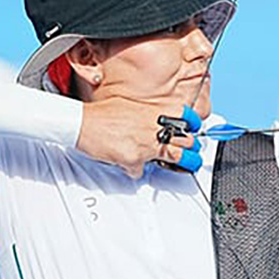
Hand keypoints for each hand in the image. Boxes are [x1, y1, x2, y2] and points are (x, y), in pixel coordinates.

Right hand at [78, 96, 200, 177]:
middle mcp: (155, 127)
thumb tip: (157, 123)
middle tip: (192, 153)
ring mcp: (147, 144)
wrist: (83, 122)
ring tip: (187, 166)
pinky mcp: (135, 159)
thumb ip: (148, 116)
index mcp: (155, 112)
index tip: (195, 130)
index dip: (194, 125)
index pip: (187, 116)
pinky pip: (140, 171)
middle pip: (187, 141)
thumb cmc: (103, 114)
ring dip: (183, 164)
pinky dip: (134, 169)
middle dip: (191, 149)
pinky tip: (128, 162)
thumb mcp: (132, 107)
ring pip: (176, 158)